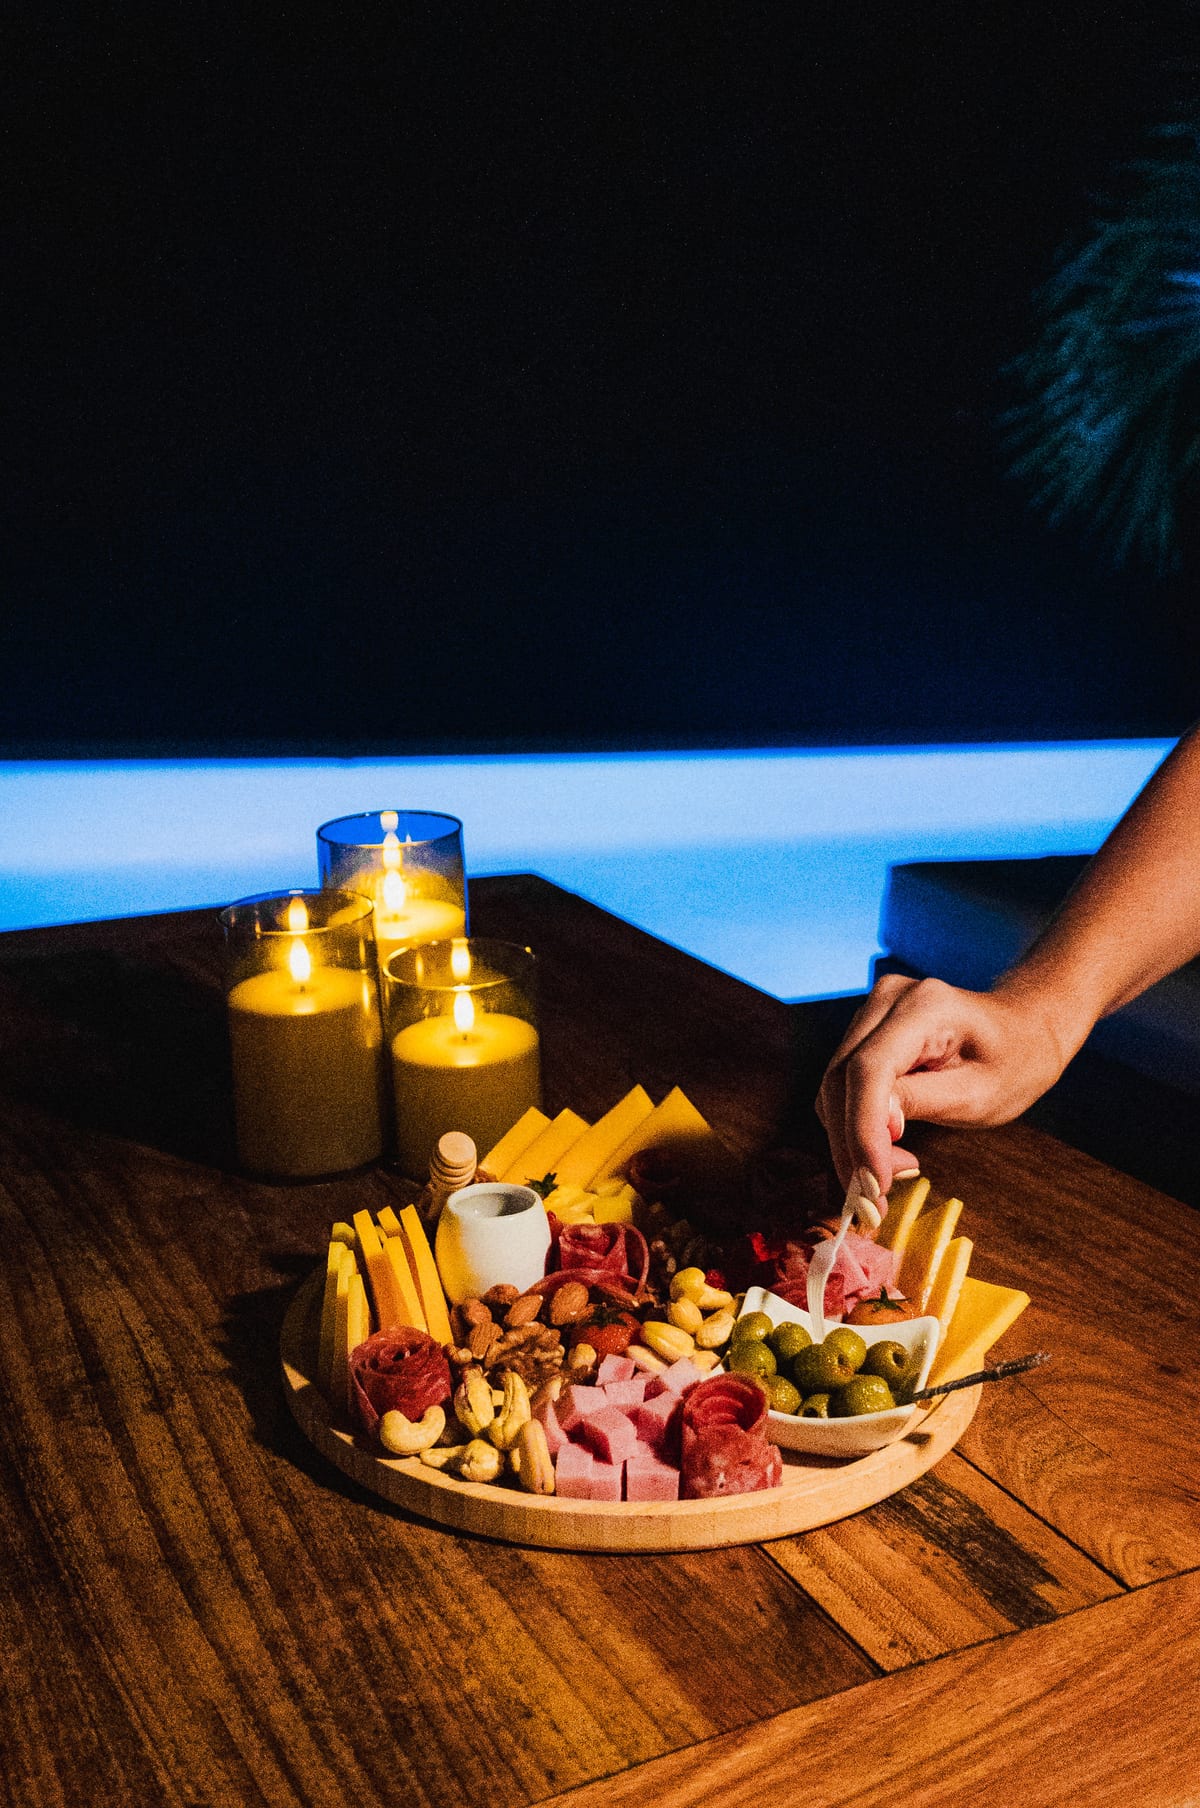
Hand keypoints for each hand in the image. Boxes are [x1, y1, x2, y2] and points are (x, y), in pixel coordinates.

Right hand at [816, 973, 1069, 1193]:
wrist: (1022, 1030)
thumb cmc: (1014, 1062)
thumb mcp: (979, 1094)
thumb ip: (922, 1102)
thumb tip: (875, 1126)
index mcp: (925, 1007)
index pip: (869, 1069)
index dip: (863, 1130)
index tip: (872, 1184)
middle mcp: (888, 999)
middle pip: (841, 1078)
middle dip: (851, 1145)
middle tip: (874, 1199)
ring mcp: (872, 1010)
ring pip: (834, 1084)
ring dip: (848, 1140)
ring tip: (885, 1177)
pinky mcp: (866, 1029)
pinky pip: (842, 1083)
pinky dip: (852, 1123)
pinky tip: (882, 1151)